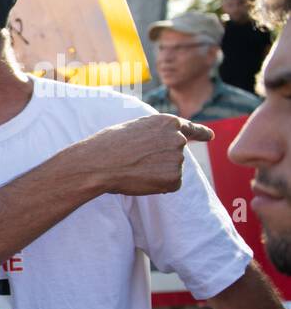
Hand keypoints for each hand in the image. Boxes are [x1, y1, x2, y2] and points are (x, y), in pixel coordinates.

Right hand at [77, 114, 213, 195]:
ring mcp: (178, 158)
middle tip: (135, 162)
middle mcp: (178, 138)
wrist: (98, 163)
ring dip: (156, 174)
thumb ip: (154, 134)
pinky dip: (157, 187)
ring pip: (171, 171)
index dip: (201, 133)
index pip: (190, 128)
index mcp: (168, 122)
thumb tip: (163, 152)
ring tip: (133, 169)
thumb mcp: (134, 129)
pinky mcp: (175, 178)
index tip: (210, 136)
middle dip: (161, 161)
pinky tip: (140, 179)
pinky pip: (170, 185)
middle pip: (175, 155)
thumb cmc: (108, 146)